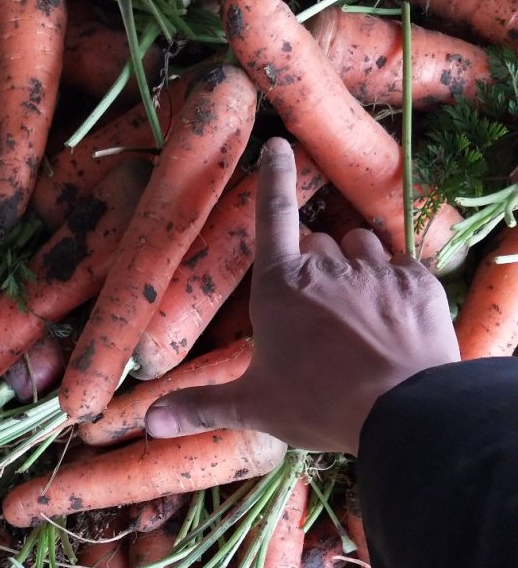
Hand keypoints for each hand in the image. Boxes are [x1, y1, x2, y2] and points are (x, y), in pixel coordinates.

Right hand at [144, 137, 460, 454]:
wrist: (402, 410)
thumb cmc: (318, 404)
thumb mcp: (253, 407)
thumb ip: (201, 407)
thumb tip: (150, 422)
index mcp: (280, 287)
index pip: (273, 215)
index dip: (273, 177)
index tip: (278, 145)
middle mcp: (326, 265)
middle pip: (317, 241)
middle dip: (314, 263)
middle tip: (316, 309)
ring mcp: (375, 270)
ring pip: (360, 245)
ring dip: (353, 264)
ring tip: (354, 308)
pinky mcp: (417, 282)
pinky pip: (401, 266)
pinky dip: (393, 283)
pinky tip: (391, 315)